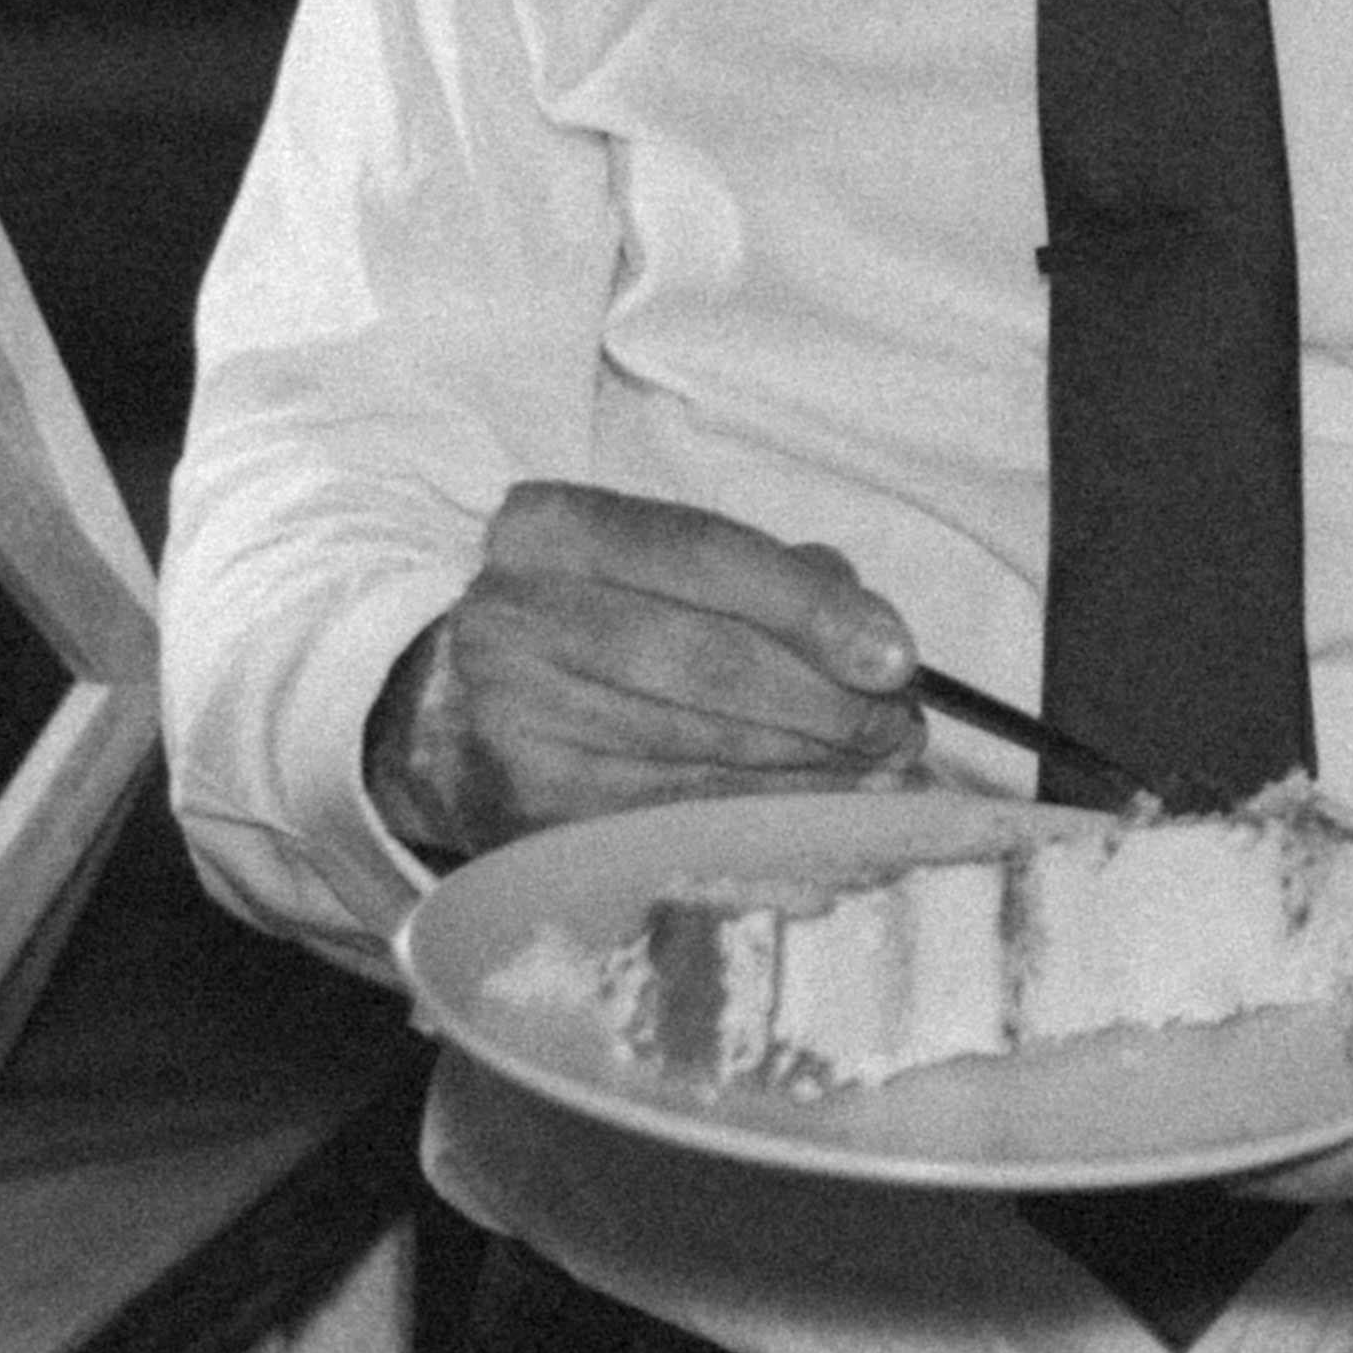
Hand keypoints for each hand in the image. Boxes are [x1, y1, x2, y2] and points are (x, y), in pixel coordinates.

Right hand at [362, 481, 926, 864]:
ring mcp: (510, 720)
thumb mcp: (660, 571)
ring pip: (699, 748)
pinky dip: (762, 821)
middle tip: (902, 729)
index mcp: (550, 530)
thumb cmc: (594, 630)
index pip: (702, 553)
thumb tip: (874, 636)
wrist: (450, 719)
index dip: (809, 608)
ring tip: (880, 773)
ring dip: (811, 770)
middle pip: (707, 658)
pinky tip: (822, 820)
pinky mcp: (525, 812)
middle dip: (827, 702)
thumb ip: (770, 580)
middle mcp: (512, 617)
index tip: (897, 658)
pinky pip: (674, 818)